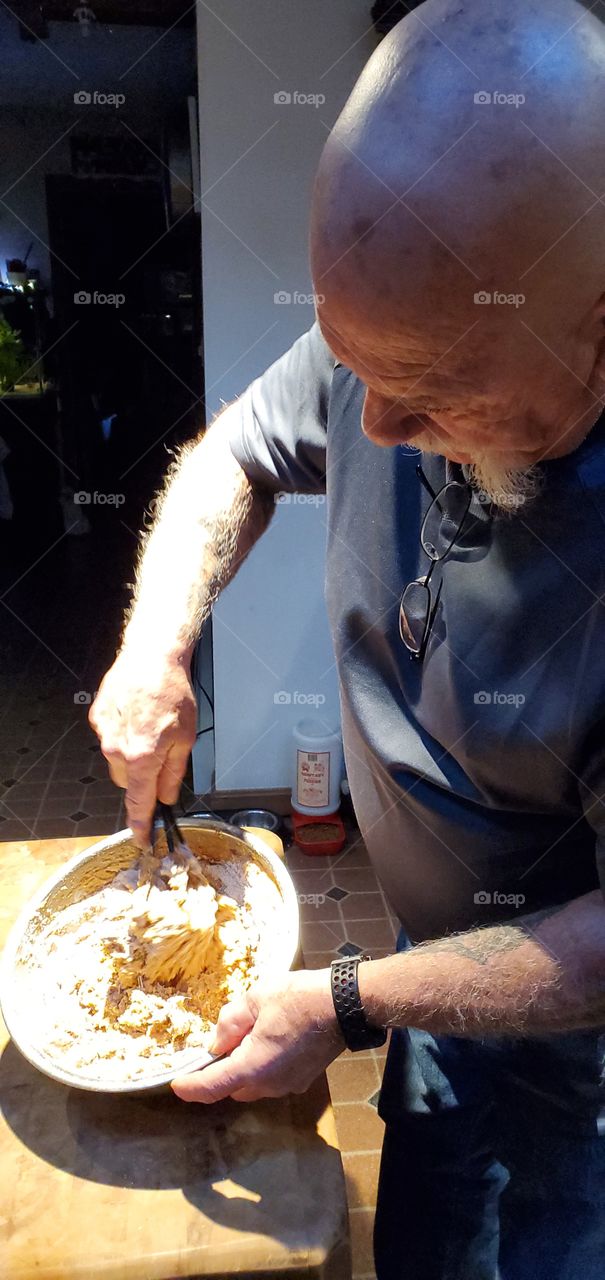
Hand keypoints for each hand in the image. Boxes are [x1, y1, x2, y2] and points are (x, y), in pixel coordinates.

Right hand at [89, 647, 196, 846]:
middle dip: (142, 777)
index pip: (138, 803)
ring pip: (117, 761)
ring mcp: (104, 733)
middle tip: (160, 754)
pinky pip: (110, 739)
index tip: (141, 841)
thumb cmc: (173, 693)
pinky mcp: (97, 718)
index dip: (140, 825)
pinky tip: (137, 716)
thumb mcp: (185, 738)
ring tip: (150, 727)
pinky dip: (123, 735)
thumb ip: (173, 774)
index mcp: (142, 758)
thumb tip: (167, 798)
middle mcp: (117, 749)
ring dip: (132, 755)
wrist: (152, 657)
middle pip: (127, 782)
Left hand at [171, 969, 343, 1102]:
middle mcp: (268, 1084)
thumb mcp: (256, 998)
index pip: (211, 1087)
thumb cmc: (299, 998)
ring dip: (244, 1068)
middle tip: (223, 1042)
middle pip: (232, 1088)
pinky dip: (264, 1067)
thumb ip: (230, 1021)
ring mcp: (288, 1085)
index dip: (190, 1088)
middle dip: (222, 1071)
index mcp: (252, 1065)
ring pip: (253, 1085)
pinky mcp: (302, 1080)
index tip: (176, 1085)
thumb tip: (217, 1042)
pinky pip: (272, 1080)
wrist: (345, 1005)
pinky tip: (272, 1040)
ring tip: (252, 1034)